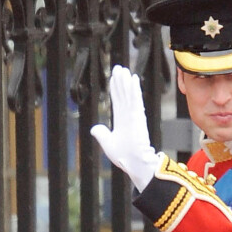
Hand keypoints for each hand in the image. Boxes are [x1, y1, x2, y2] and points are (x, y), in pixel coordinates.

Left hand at [91, 66, 161, 191]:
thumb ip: (101, 134)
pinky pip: (135, 99)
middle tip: (119, 68)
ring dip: (126, 81)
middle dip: (121, 81)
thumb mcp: (108, 144)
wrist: (134, 163)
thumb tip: (94, 127)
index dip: (115, 89)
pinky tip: (133, 78)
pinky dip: (134, 89)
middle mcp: (128, 115)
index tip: (114, 78)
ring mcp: (133, 115)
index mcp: (121, 121)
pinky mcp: (137, 116)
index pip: (118, 101)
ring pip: (129, 94)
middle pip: (123, 94)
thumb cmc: (123, 156)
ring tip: (123, 69)